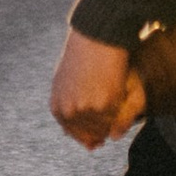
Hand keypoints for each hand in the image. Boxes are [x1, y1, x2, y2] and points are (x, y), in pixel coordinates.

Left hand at [51, 31, 142, 150]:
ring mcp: (86, 109)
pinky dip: (118, 111)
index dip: (87, 135)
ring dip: (109, 120)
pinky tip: (118, 94)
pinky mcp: (104, 104)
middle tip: (108, 115)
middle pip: (89, 134)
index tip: (97, 138)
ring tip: (111, 99)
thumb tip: (71, 136)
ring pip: (103, 128)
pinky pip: (114, 117)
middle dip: (99, 130)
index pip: (73, 132)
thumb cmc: (81, 57)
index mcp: (57, 107)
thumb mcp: (65, 82)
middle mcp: (69, 112)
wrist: (95, 38)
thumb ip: (67, 107)